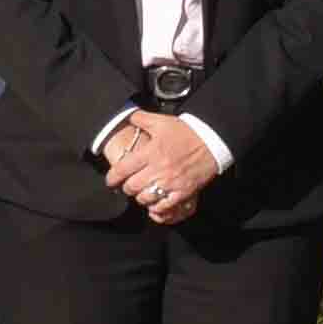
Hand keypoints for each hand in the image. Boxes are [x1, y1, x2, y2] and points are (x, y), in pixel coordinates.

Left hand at [97, 111, 214, 221]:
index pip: (122, 169)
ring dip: (140, 197)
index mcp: (150, 152)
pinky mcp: (182, 192)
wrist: (212, 142)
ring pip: (145, 198)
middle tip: (127, 185)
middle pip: (131, 187)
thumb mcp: (162, 121)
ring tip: (141, 192)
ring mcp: (170, 183)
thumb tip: (128, 117)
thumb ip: (141, 119)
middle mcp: (158, 169)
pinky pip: (163, 206)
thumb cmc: (186, 132)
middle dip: (126, 188)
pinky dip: (156, 207)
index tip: (110, 181)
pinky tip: (155, 202)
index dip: (112, 178)